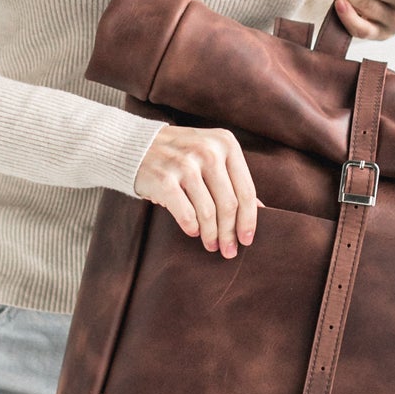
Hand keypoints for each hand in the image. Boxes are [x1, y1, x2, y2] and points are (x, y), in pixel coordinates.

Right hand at [132, 124, 262, 258]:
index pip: (245, 190)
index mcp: (225, 143)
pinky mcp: (164, 179)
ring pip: (208, 212)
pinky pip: (186, 214)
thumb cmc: (180, 155)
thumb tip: (260, 210)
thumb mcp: (211, 156)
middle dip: (230, 233)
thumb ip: (233, 179)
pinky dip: (192, 227)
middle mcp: (207, 150)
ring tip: (211, 246)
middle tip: (229, 250)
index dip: (249, 219)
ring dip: (212, 235)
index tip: (247, 239)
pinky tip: (193, 232)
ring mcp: (185, 164)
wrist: (134, 146)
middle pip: (228, 204)